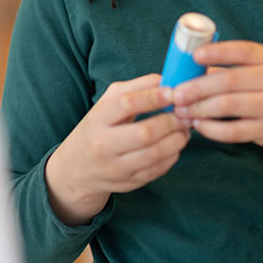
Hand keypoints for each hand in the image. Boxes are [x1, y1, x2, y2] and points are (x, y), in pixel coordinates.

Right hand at [45, 74, 189, 225]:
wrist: (78, 167)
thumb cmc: (99, 126)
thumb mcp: (108, 102)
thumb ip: (136, 87)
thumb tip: (165, 80)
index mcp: (97, 118)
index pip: (126, 104)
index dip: (153, 97)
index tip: (172, 92)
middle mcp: (103, 145)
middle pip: (145, 133)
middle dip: (171, 121)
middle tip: (184, 113)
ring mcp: (116, 167)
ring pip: (154, 154)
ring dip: (177, 140)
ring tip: (184, 128)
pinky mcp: (128, 183)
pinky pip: (157, 170)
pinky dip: (172, 155)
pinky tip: (175, 144)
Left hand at [172, 40, 262, 184]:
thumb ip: (235, 70)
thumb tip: (190, 70)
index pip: (241, 50)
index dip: (216, 52)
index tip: (193, 56)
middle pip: (229, 81)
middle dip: (197, 87)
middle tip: (176, 94)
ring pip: (228, 105)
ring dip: (200, 109)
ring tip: (181, 111)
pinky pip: (234, 130)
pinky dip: (212, 129)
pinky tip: (199, 126)